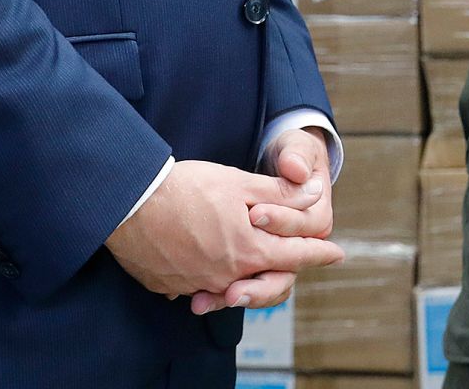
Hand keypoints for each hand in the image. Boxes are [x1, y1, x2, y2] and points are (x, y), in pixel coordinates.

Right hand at [190, 128, 337, 316]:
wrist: (132, 203)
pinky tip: (205, 259)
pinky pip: (199, 286)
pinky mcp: (172, 284)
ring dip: (245, 274)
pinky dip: (210, 276)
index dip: (318, 253)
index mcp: (247, 249)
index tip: (337, 253)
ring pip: (231, 284)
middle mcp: (225, 274)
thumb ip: (279, 194)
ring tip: (251, 261)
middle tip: (298, 258)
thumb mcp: (239, 183)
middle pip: (266, 278)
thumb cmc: (188, 187)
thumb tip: (315, 195)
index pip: (293, 255)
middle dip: (284, 269)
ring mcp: (197, 283)